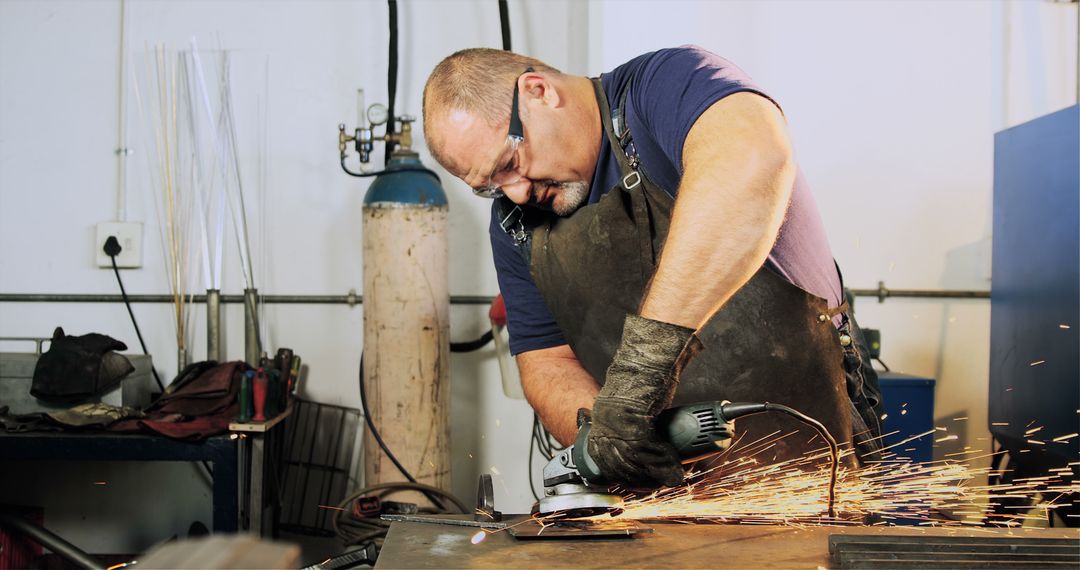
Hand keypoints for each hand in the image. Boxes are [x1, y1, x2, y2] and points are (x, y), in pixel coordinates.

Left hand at [586, 314, 702, 488]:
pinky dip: (662, 461)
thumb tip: (648, 448)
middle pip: (618, 464)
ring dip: (654, 474)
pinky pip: (646, 449)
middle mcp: (605, 423)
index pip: (605, 460)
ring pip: (633, 460)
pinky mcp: (633, 418)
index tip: (637, 483)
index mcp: (601, 421)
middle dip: (638, 480)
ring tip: (670, 478)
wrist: (649, 357)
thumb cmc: (645, 378)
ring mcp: (617, 421)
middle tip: (656, 485)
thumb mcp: (633, 407)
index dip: (622, 476)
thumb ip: (635, 428)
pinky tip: (673, 468)